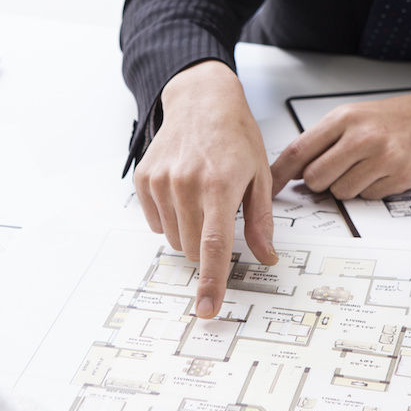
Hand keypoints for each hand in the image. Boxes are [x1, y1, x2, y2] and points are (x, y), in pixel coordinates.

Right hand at [134, 61, 278, 318]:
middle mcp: (186, 184)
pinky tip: (183, 191)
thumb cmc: (235, 136)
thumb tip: (266, 257)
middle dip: (208, 246)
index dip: (212, 282)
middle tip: (219, 215)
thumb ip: (260, 221)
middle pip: (193, 247)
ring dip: (189, 231)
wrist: (201, 100)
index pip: (214, 246)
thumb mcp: (260, 175)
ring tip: (202, 197)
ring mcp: (161, 181)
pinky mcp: (144, 178)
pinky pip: (156, 221)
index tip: (206, 309)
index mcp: (219, 186)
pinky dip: (171, 217)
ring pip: (174, 237)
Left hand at [270, 84, 410, 199]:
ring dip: (347, 186)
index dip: (279, 174)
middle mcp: (362, 137)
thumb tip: (291, 171)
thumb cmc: (391, 119)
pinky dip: (370, 190)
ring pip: (340, 193)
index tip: (267, 188)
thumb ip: (321, 141)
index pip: (299, 151)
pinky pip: (367, 198)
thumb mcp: (352, 117)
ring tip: (364, 167)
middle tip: (336, 170)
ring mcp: (383, 158)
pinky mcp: (401, 177)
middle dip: (319, 181)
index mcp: (344, 119)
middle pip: (315, 178)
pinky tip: (382, 172)